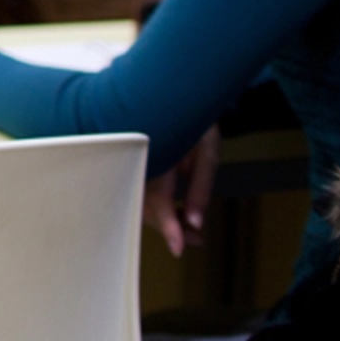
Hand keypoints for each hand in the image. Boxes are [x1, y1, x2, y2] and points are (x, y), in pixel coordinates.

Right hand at [145, 128, 217, 257]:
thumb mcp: (207, 150)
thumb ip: (201, 187)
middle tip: (197, 241)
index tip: (178, 248)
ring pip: (141, 201)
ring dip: (165, 219)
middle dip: (171, 228)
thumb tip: (195, 222)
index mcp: (155, 153)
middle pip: (145, 206)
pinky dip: (159, 206)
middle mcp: (138, 159)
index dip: (169, 226)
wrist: (173, 91)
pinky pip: (140, 191)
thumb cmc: (193, 116)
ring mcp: (132, 162)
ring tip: (192, 232)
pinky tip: (179, 213)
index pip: (158, 199)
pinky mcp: (133, 165)